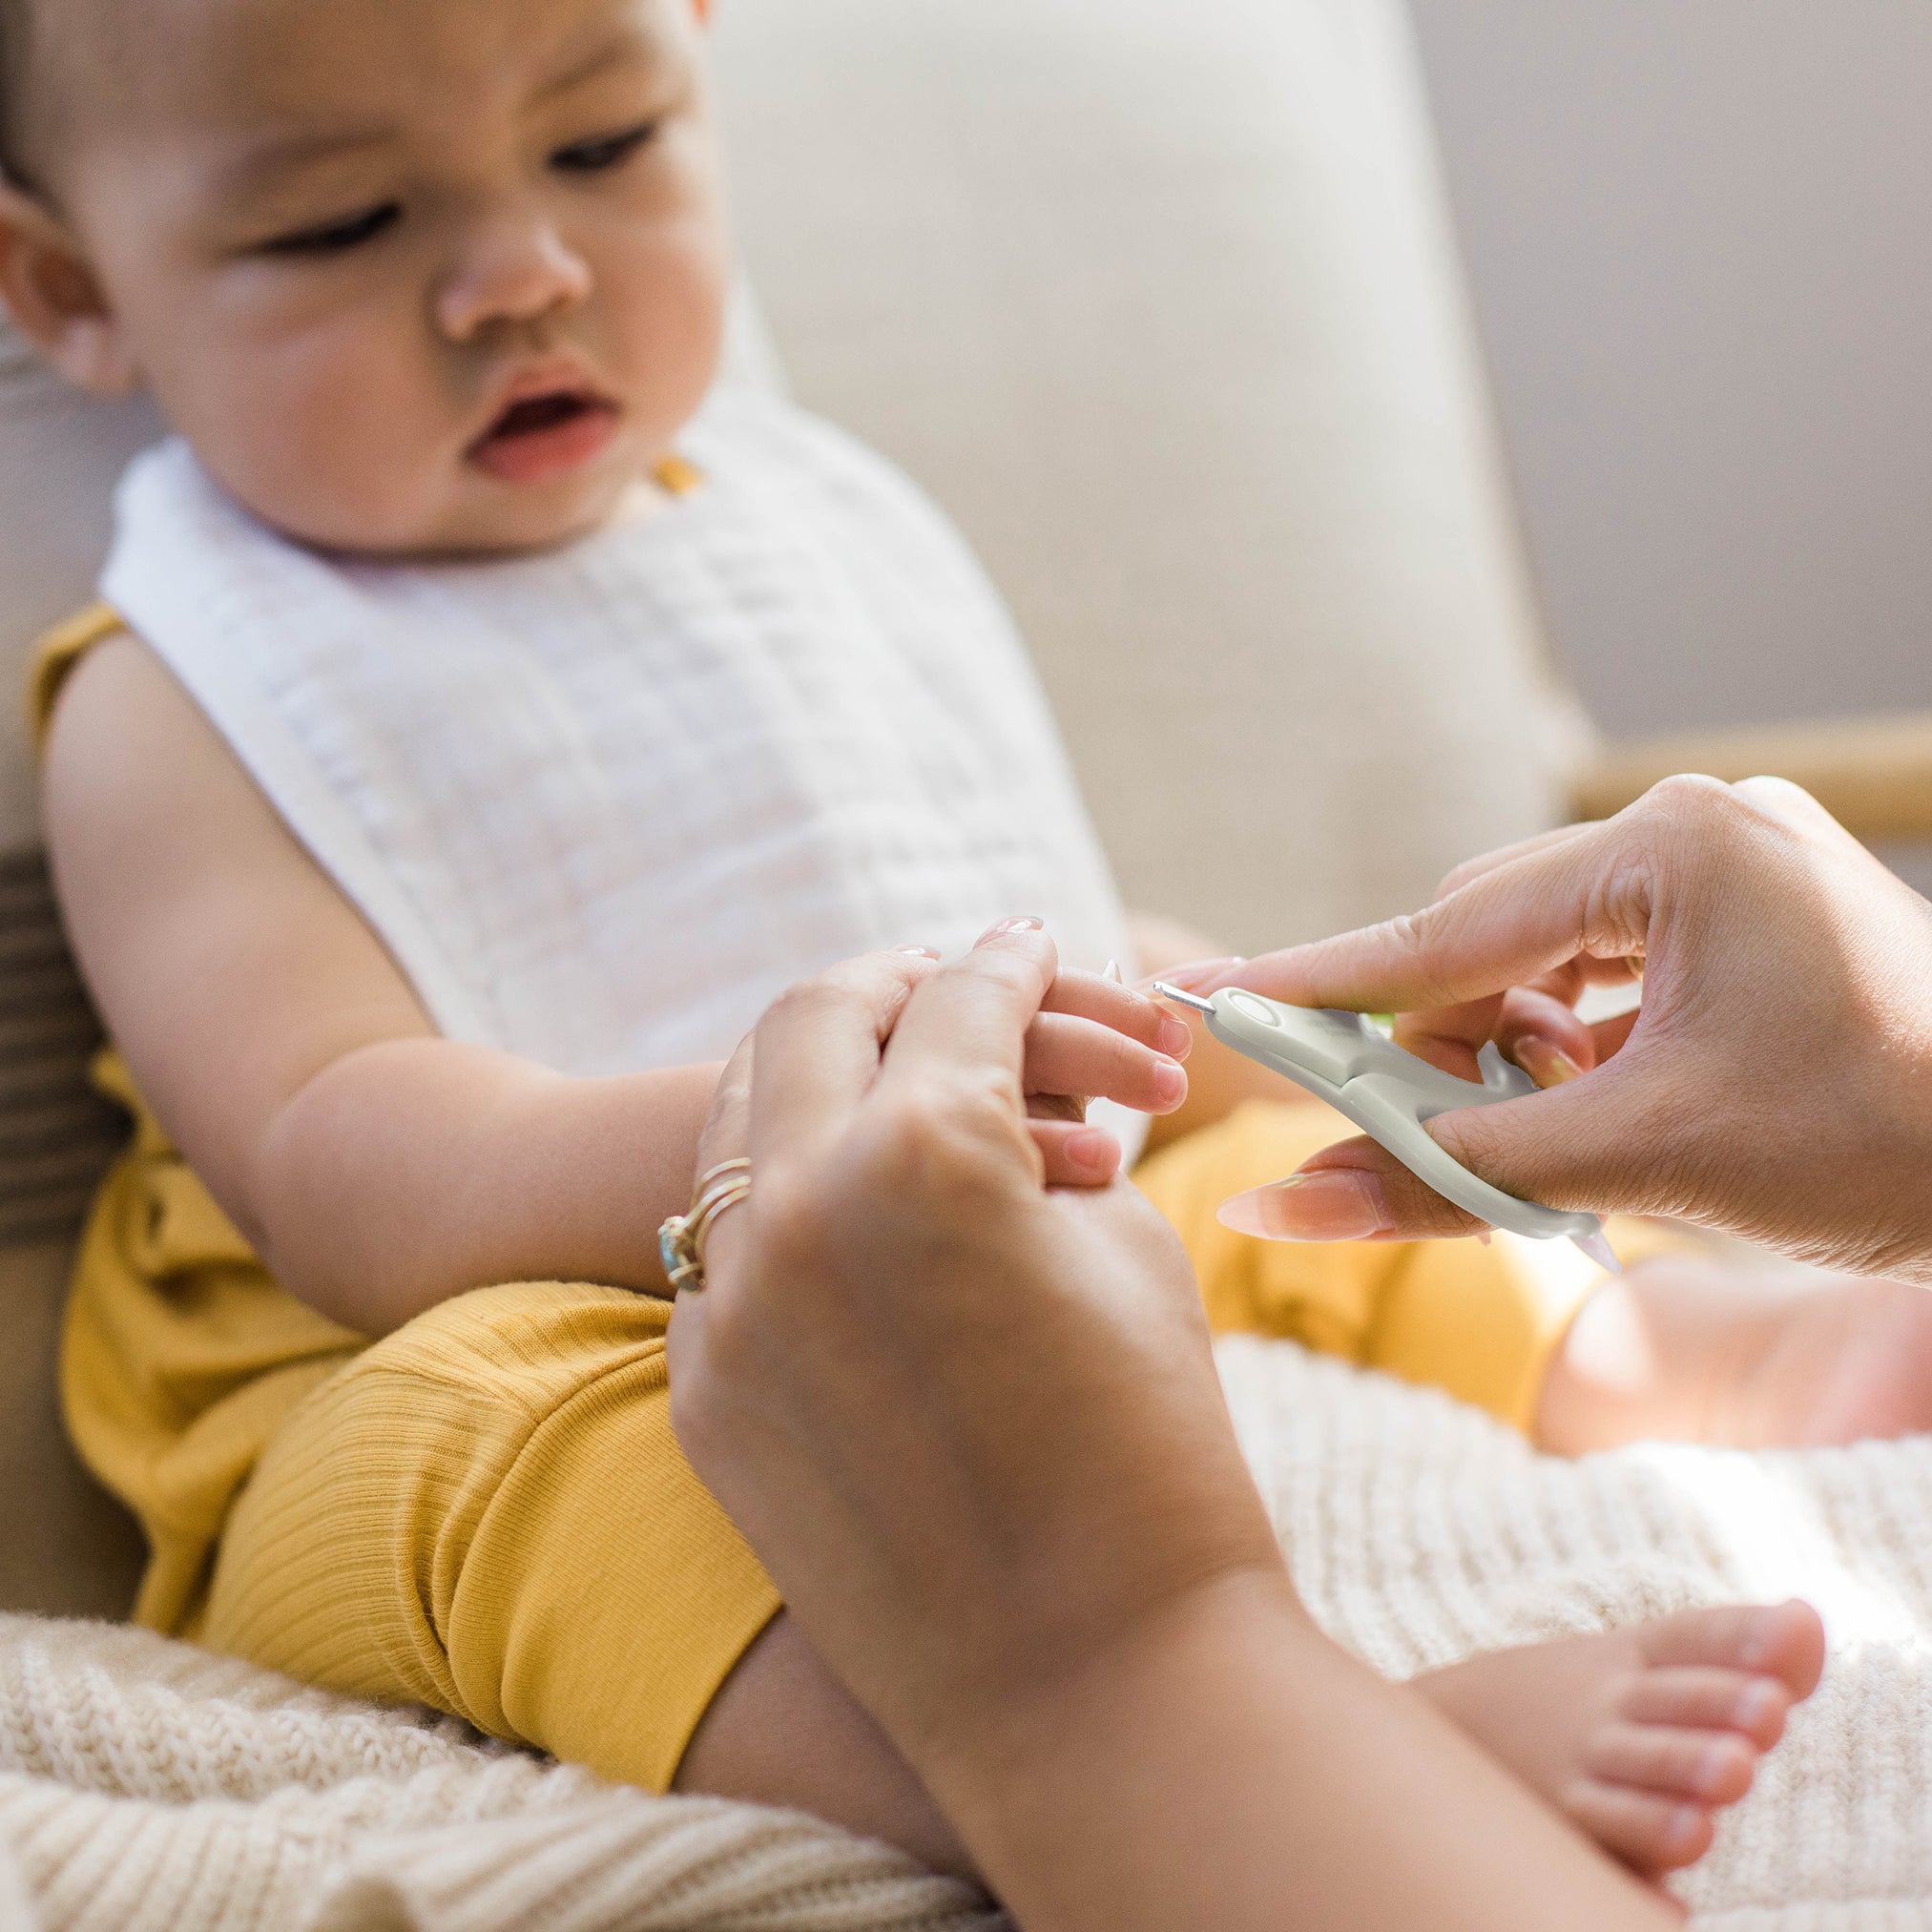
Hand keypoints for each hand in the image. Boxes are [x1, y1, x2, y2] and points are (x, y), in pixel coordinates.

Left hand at [669, 922, 1279, 1768]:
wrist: (1096, 1683)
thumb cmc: (1154, 1455)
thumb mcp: (1124, 1250)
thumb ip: (1042, 1137)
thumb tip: (1005, 1082)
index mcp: (924, 1152)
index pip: (963, 999)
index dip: (1014, 959)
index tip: (1032, 941)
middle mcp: (796, 1208)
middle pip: (816, 1017)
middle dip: (895, 982)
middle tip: (954, 982)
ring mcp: (725, 1306)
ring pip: (740, 1121)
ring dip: (819, 1075)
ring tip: (893, 1075)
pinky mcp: (698, 1393)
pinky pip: (722, 1250)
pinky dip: (784, 1202)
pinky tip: (850, 1210)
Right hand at [1191, 777, 1931, 1280]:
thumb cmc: (1880, 1155)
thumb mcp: (1636, 1161)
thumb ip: (1443, 1174)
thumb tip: (1282, 1200)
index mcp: (1676, 847)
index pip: (1449, 924)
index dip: (1324, 980)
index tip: (1217, 997)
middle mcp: (1698, 828)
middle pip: (1489, 933)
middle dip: (1430, 1039)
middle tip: (1371, 1130)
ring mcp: (1730, 864)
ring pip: (1543, 955)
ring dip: (1503, 1049)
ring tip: (1519, 1136)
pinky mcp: (1750, 913)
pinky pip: (1607, 969)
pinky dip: (1570, 1045)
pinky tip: (1587, 1105)